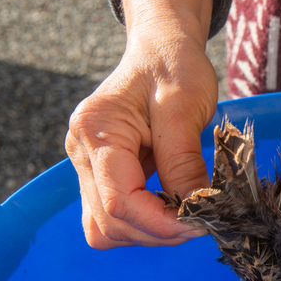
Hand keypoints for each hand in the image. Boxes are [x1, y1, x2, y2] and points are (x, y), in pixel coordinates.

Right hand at [66, 0, 217, 247]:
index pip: (119, 200)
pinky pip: (114, 217)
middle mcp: (81, 151)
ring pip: (106, 227)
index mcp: (97, 130)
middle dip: (156, 231)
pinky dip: (143, 222)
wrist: (161, 48)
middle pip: (108, 222)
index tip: (200, 223)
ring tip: (186, 212)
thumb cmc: (173, 67)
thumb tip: (196, 210)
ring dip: (148, 232)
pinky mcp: (99, 175)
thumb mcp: (185, 107)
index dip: (160, 223)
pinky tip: (170, 205)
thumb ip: (184, 161)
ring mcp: (86, 165)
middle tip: (200, 219)